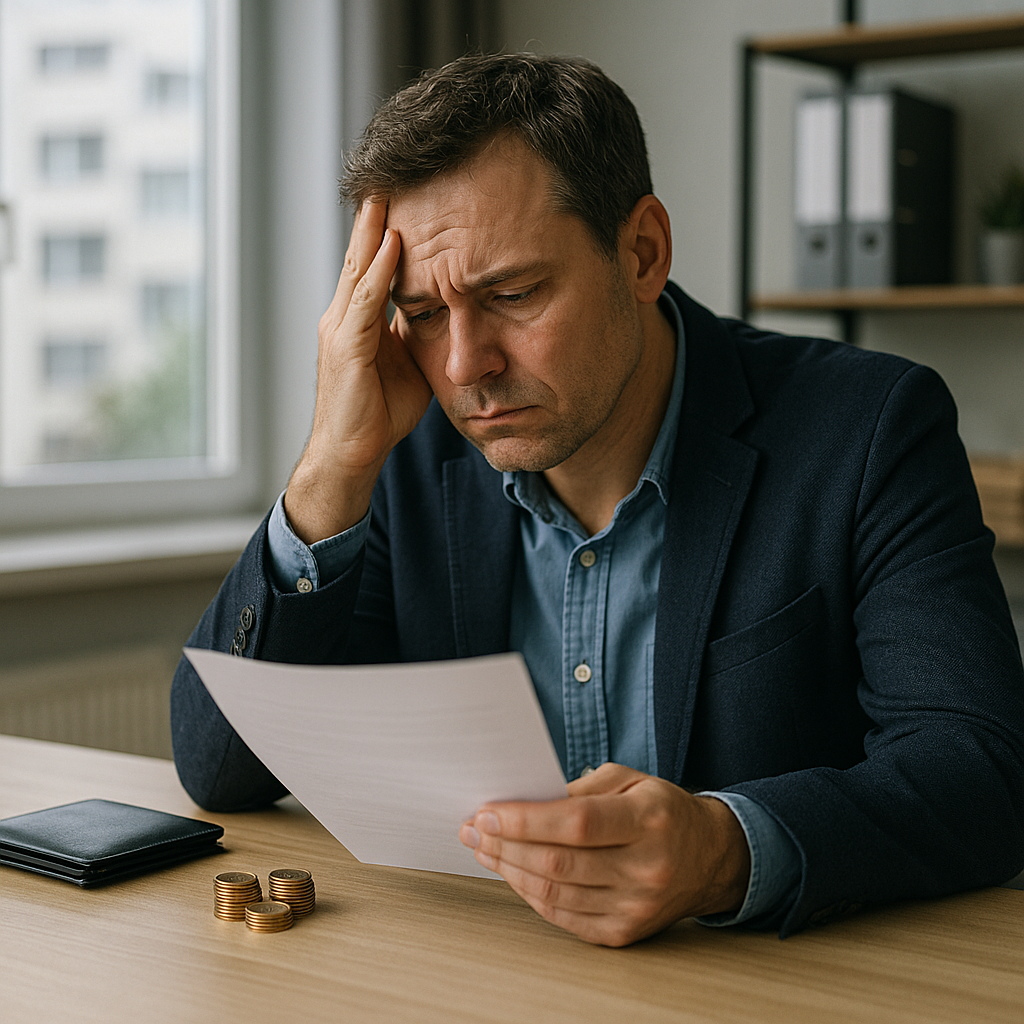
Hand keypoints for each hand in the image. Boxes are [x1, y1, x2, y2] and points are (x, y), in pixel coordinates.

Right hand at [285, 200, 432, 543]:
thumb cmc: (378, 413)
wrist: (352, 454)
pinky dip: (378, 272)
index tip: (407, 194)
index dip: (385, 229)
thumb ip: (412, 332)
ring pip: (358, 269)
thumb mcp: (405, 362)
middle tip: (391, 173)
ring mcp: (340, 330)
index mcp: (357, 319)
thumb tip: (436, 309)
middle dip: (376, 216)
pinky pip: (364, 302)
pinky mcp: (346, 348)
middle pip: (360, 255)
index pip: (371, 263)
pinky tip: (393, 246)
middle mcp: (343, 316)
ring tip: (389, 194)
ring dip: (375, 231)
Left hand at [459, 763, 750, 946]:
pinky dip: (530, 895)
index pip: (576, 823)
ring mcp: (636, 906)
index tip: (488, 811)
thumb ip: (579, 790)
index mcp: (649, 820)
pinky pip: (563, 917)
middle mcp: (646, 867)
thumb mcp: (629, 780)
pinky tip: (512, 873)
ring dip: (509, 870)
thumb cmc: (662, 811)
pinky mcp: (624, 932)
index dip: (525, 820)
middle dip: (505, 845)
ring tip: (485, 849)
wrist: (709, 858)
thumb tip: (522, 801)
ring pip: (555, 894)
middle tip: (474, 828)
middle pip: (559, 862)